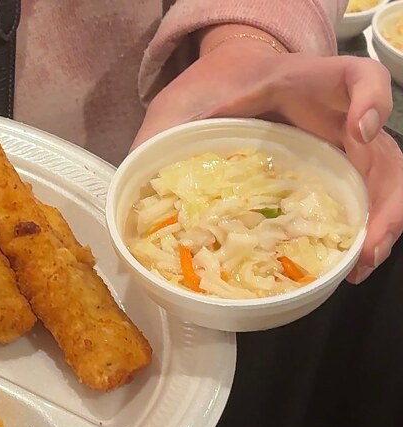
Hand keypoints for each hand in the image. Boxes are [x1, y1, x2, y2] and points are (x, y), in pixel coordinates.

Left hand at [133, 25, 402, 282]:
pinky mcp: (330, 170)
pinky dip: (362, 230)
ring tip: (359, 264)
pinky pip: (360, 199)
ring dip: (381, 224)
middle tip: (367, 243)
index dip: (368, 101)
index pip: (354, 78)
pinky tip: (349, 263)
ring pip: (382, 181)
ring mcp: (337, 145)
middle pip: (383, 152)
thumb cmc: (207, 87)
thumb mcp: (177, 104)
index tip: (358, 132)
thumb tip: (132, 180)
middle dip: (384, 199)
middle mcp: (333, 115)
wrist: (225, 78)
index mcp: (301, 84)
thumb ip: (160, 133)